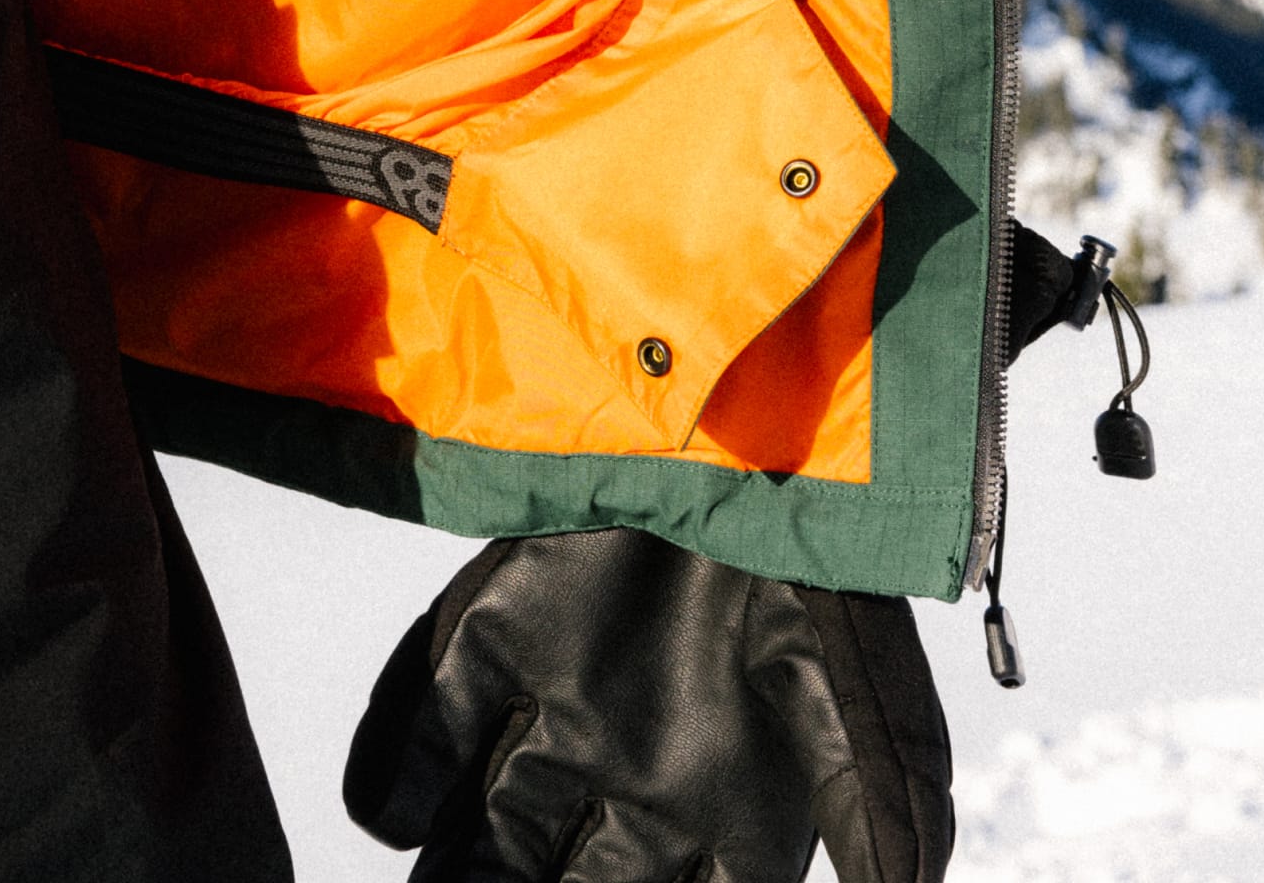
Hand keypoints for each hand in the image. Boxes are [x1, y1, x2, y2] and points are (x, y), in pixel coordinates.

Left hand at [345, 529, 951, 882]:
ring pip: (490, 827)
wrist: (748, 426)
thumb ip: (875, 812)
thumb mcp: (855, 694)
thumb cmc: (814, 569)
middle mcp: (639, 775)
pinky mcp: (500, 630)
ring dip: (453, 875)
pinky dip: (396, 776)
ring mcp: (565, 705)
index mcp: (729, 810)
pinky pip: (432, 721)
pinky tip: (387, 814)